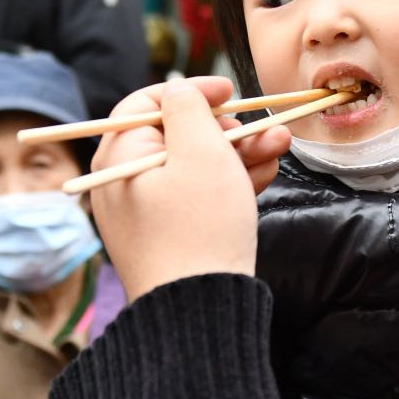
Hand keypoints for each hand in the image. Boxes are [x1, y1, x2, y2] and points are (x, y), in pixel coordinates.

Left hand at [85, 78, 293, 299]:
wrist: (199, 309)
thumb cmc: (199, 226)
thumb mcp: (200, 152)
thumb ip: (188, 108)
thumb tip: (178, 90)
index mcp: (118, 156)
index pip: (147, 103)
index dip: (192, 91)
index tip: (229, 90)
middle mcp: (124, 182)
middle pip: (178, 137)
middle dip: (229, 129)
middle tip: (267, 127)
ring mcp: (146, 212)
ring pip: (195, 168)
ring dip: (239, 154)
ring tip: (280, 147)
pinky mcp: (168, 236)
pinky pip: (198, 197)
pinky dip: (229, 183)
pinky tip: (266, 173)